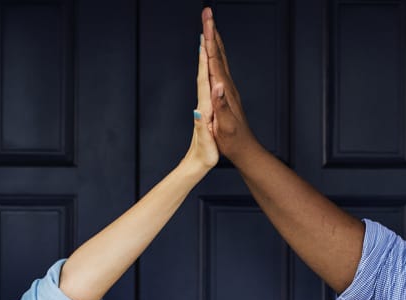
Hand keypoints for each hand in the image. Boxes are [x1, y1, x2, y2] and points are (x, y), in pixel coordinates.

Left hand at [186, 36, 218, 170]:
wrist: (196, 165)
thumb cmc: (203, 156)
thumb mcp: (205, 141)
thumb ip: (201, 124)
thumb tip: (200, 107)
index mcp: (204, 108)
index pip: (204, 80)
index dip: (204, 61)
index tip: (205, 40)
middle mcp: (203, 103)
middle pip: (202, 71)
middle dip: (204, 49)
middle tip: (205, 27)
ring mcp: (204, 104)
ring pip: (204, 74)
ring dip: (205, 56)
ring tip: (206, 37)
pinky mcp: (207, 108)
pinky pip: (207, 83)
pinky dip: (208, 69)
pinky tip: (209, 64)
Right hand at [201, 7, 258, 159]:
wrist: (245, 149)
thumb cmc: (233, 141)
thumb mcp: (225, 126)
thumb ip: (220, 106)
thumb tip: (217, 86)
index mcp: (223, 90)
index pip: (214, 60)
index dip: (208, 40)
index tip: (205, 22)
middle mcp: (226, 85)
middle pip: (218, 52)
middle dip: (211, 31)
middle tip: (207, 13)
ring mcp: (227, 88)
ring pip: (220, 57)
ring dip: (214, 39)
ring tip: (209, 24)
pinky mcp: (226, 93)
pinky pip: (220, 67)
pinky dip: (215, 54)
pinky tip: (213, 52)